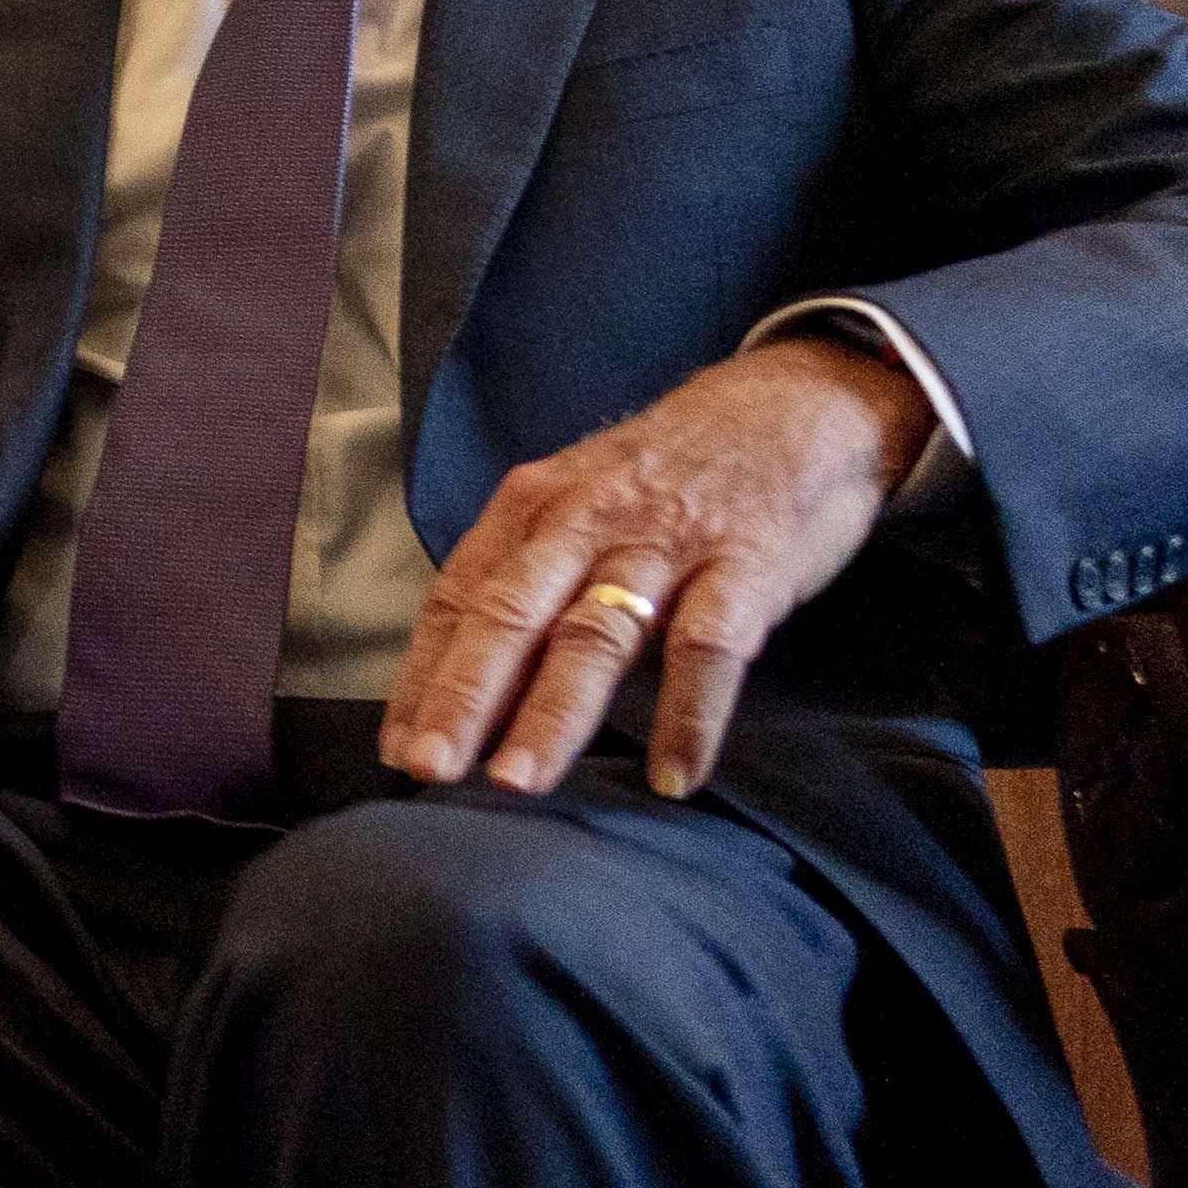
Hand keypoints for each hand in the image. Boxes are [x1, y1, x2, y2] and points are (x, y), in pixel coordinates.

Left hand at [382, 335, 928, 800]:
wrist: (791, 407)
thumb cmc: (670, 475)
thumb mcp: (581, 502)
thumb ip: (530, 576)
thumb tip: (471, 676)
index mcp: (533, 508)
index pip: (459, 599)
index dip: (423, 677)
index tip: (396, 750)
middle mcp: (585, 521)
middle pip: (510, 616)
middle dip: (463, 697)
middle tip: (431, 769)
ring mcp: (666, 542)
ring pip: (595, 634)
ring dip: (553, 713)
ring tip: (519, 781)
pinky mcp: (746, 564)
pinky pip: (710, 647)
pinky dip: (689, 715)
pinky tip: (673, 776)